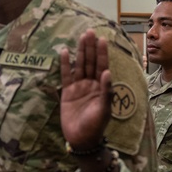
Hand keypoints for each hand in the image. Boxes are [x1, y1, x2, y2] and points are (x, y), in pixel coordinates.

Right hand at [60, 29, 112, 149]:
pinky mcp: (67, 92)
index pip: (102, 66)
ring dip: (80, 52)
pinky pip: (66, 75)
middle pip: (91, 62)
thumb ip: (106, 91)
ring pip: (80, 65)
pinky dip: (65, 65)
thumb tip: (107, 72)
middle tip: (90, 32)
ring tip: (81, 37)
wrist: (81, 139)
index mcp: (102, 87)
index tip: (102, 39)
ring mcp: (79, 87)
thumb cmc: (95, 126)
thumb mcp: (104, 110)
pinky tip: (64, 52)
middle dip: (91, 47)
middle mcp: (91, 84)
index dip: (102, 53)